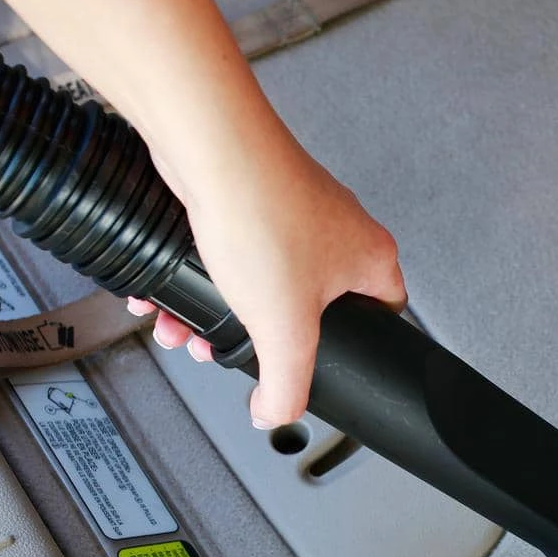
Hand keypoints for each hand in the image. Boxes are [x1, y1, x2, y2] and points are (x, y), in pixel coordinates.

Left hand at [129, 144, 405, 428]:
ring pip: (264, 282)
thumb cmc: (260, 210)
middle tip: (240, 350)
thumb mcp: (282, 327)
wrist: (208, 144)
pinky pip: (234, 254)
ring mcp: (296, 211)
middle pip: (311, 307)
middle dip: (262, 338)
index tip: (334, 362)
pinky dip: (205, 279)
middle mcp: (340, 230)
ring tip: (190, 329)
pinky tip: (172, 297)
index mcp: (371, 258)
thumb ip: (286, 384)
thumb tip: (278, 412)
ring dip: (223, 313)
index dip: (360, 347)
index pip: (386, 316)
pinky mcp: (253, 198)